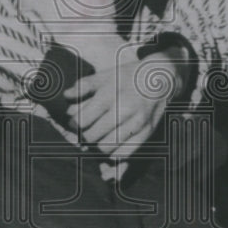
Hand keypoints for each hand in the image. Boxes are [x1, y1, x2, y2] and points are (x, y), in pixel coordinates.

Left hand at [65, 48, 187, 156]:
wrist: (161, 78)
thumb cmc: (130, 76)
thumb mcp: (106, 74)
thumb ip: (84, 85)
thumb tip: (66, 95)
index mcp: (111, 94)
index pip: (84, 119)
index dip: (74, 124)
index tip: (74, 123)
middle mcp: (124, 109)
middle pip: (93, 135)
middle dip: (84, 136)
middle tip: (85, 131)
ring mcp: (137, 122)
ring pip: (107, 147)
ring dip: (98, 145)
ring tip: (98, 137)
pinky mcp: (147, 132)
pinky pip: (126, 152)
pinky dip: (114, 152)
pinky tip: (111, 144)